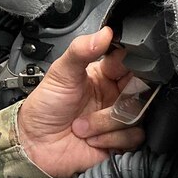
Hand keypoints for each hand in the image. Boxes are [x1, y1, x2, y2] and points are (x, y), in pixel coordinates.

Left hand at [16, 26, 143, 177]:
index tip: (118, 72)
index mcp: (104, 74)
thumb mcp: (60, 73)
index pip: (131, 62)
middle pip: (141, 89)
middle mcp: (115, 95)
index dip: (132, 65)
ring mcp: (118, 118)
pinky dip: (110, 139)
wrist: (35, 145)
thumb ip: (81, 50)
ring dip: (106, 122)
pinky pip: (134, 136)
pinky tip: (92, 138)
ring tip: (82, 125)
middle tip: (100, 101)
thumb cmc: (45, 108)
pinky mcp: (121, 140)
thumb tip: (105, 32)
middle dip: (120, 99)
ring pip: (137, 114)